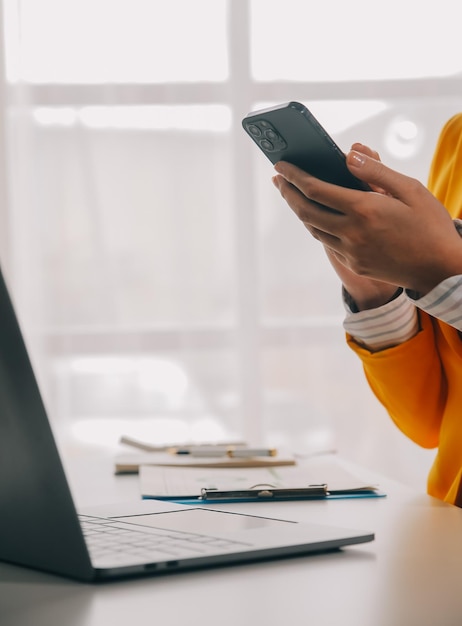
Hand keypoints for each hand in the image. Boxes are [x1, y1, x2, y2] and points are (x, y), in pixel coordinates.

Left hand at [272, 148, 461, 296]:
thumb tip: (348, 154)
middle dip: (288, 192)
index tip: (281, 165)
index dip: (295, 176)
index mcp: (365, 209)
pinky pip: (327, 242)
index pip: (316, 189)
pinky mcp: (354, 264)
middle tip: (278, 178)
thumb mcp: (410, 189)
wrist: (440, 269)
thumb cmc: (429, 224)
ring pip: (313, 228)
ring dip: (299, 210)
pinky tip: (316, 215)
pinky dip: (316, 225)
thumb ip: (376, 171)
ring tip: (292, 193)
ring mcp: (351, 252)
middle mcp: (352, 233)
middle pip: (306, 210)